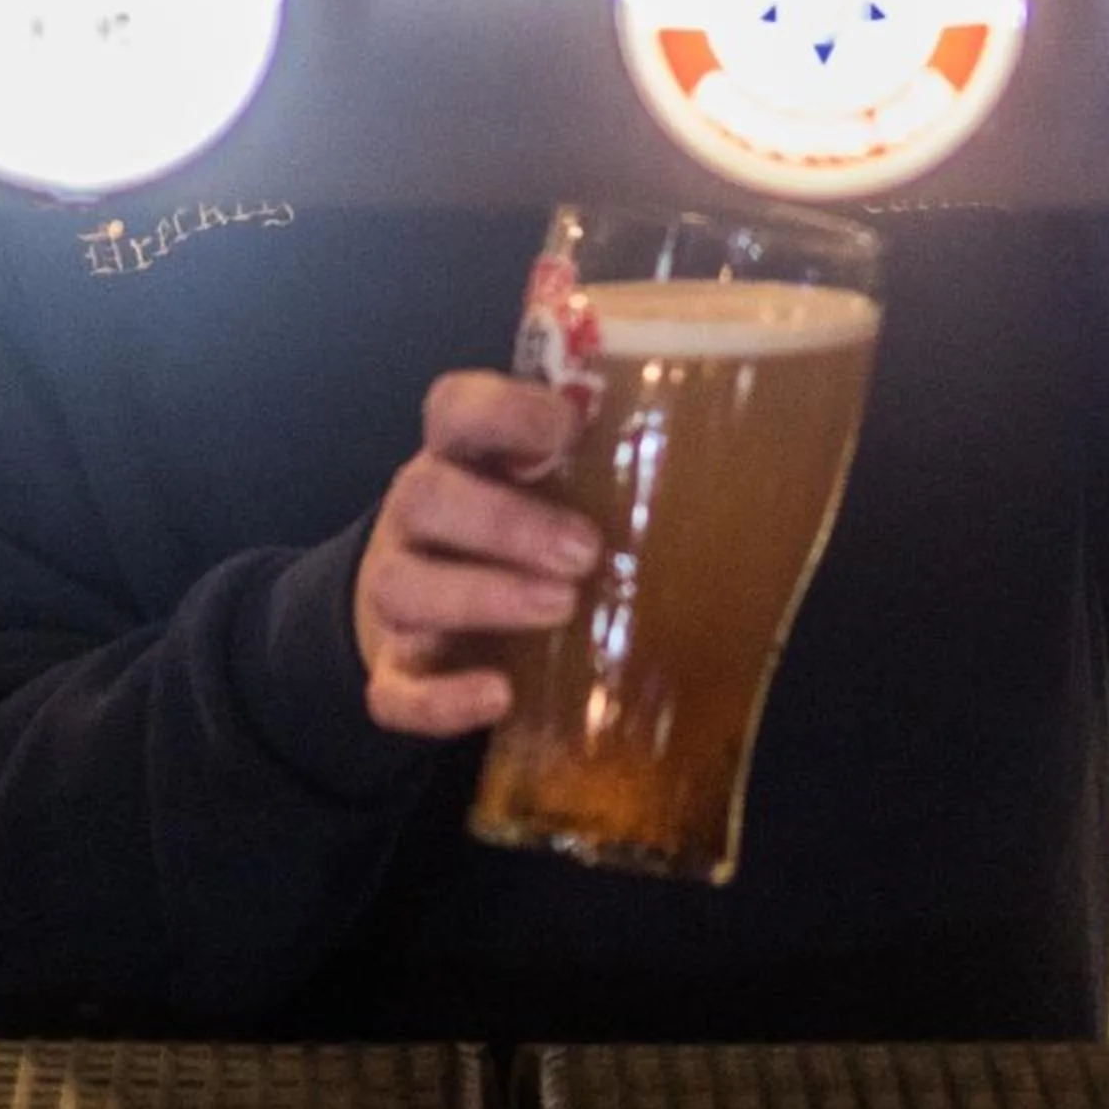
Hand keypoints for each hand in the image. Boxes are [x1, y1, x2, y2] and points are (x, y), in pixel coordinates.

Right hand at [353, 372, 599, 739]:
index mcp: (459, 456)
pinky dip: (442, 699)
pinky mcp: (394, 669)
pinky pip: (395, 689)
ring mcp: (395, 592)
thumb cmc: (528, 531)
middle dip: (505, 522)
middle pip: (426, 495)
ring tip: (562, 608)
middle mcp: (416, 515)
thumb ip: (602, 467)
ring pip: (402, 587)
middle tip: (584, 550)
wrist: (441, 612)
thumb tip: (714, 461)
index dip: (503, 412)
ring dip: (483, 596)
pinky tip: (499, 697)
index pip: (456, 409)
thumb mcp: (556, 487)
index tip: (566, 429)